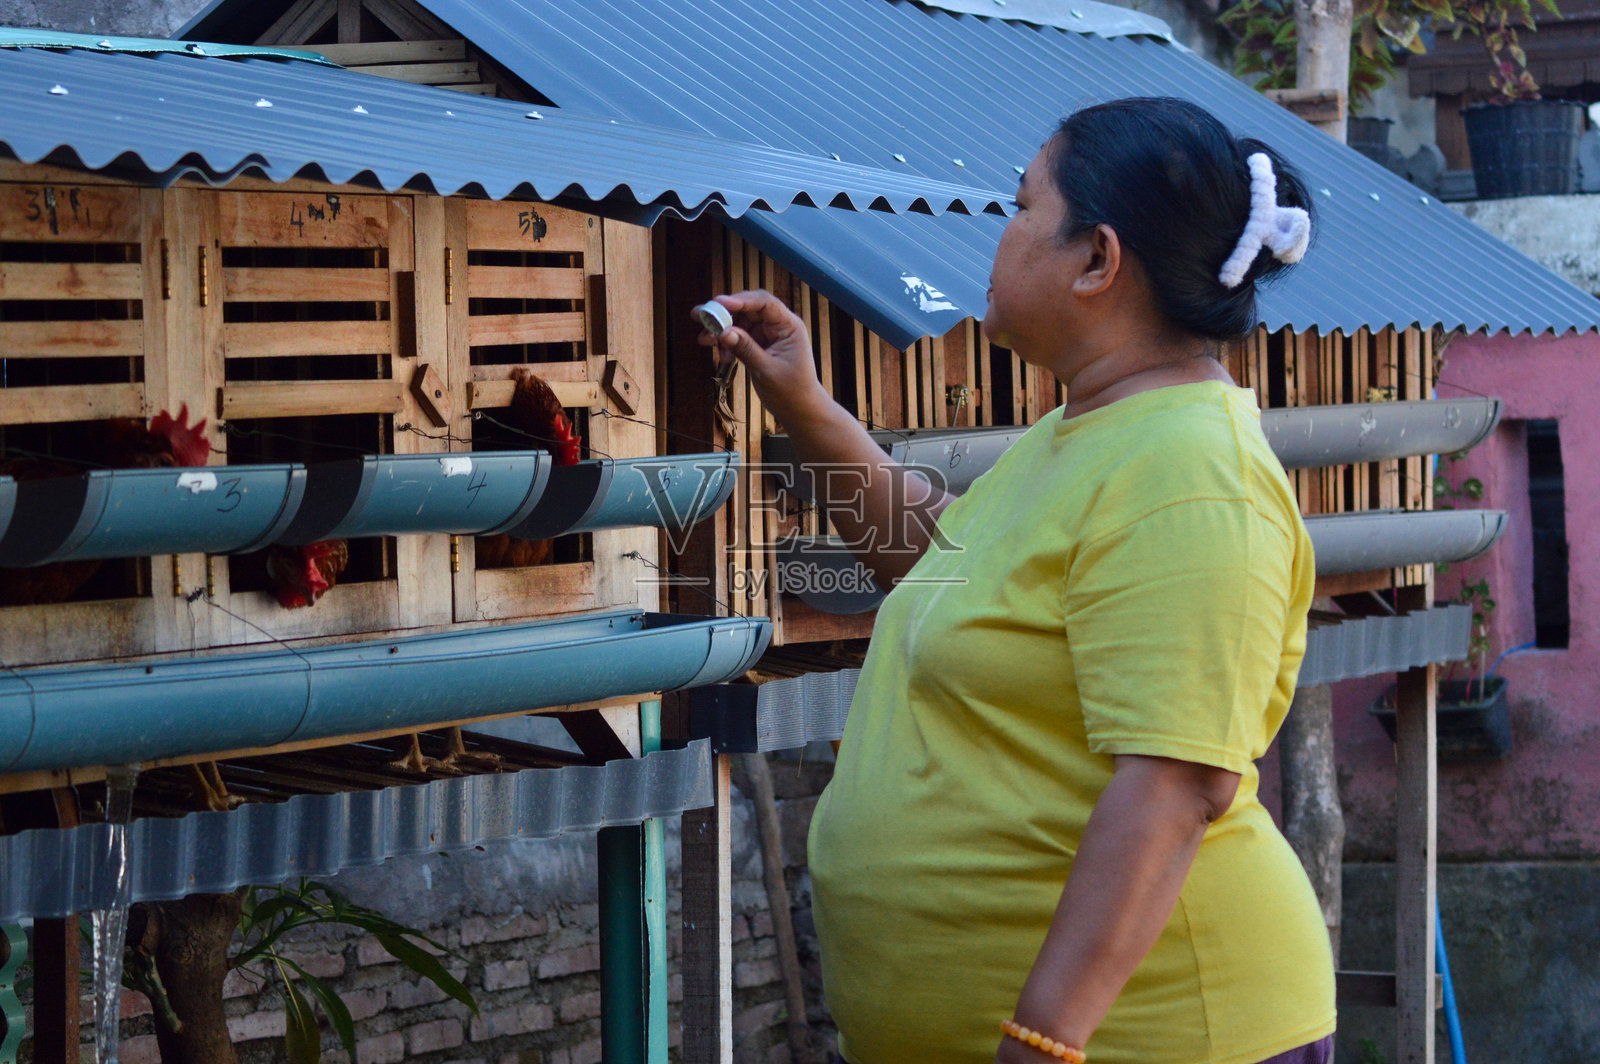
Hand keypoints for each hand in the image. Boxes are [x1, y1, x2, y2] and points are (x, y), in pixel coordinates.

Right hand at [696, 289, 827, 426]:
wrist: (799, 410)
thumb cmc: (792, 391)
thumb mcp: (767, 371)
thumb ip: (746, 349)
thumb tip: (724, 332)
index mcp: (789, 326)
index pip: (764, 304)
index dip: (740, 300)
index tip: (717, 303)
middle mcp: (778, 326)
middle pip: (748, 309)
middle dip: (723, 312)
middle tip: (699, 315)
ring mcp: (767, 335)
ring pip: (739, 322)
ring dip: (721, 329)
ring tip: (703, 340)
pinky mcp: (758, 345)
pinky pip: (738, 336)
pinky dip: (726, 342)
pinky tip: (721, 356)